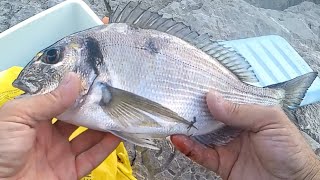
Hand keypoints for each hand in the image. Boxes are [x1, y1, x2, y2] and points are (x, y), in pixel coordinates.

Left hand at [0, 73, 119, 178]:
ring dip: (103, 126)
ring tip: (118, 112)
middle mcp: (49, 135)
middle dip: (93, 108)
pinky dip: (105, 147)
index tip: (94, 81)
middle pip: (77, 119)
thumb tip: (74, 80)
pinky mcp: (69, 172)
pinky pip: (91, 158)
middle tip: (110, 96)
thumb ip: (48, 100)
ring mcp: (60, 154)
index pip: (60, 101)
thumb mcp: (18, 116)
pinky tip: (117, 134)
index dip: (76, 92)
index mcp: (34, 118)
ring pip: (88, 137)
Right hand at [171, 91, 319, 179]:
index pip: (225, 100)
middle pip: (209, 116)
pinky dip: (188, 147)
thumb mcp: (271, 121)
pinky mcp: (221, 163)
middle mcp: (235, 127)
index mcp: (248, 113)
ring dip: (186, 128)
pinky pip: (200, 154)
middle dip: (194, 109)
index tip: (193, 86)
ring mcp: (226, 145)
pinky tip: (179, 139)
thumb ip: (241, 110)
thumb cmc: (291, 151)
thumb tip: (212, 98)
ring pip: (201, 134)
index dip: (209, 93)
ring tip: (173, 119)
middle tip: (177, 101)